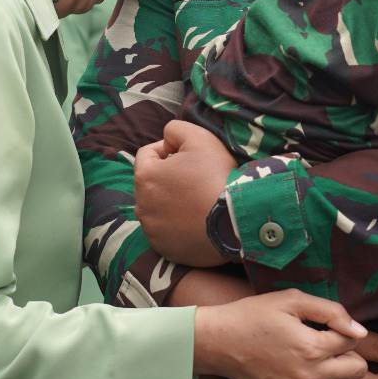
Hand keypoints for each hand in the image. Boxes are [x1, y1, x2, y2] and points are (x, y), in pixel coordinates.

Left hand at [135, 120, 236, 267]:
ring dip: (170, 202)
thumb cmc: (217, 175)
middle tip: (196, 178)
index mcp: (145, 177)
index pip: (147, 155)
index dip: (168, 150)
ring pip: (156, 208)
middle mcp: (141, 205)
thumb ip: (175, 129)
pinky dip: (175, 225)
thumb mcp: (199, 137)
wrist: (236, 220)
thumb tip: (167, 139)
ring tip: (196, 201)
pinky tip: (196, 221)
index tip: (189, 156)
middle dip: (167, 177)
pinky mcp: (164, 249)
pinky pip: (165, 231)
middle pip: (151, 183)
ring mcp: (152, 230)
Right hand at [194, 290, 368, 378]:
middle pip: (357, 372)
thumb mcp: (291, 299)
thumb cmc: (254, 315)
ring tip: (330, 364)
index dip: (347, 331)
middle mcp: (309, 377)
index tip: (332, 327)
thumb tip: (360, 332)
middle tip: (335, 345)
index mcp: (312, 347)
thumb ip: (331, 311)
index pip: (353, 343)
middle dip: (352, 355)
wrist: (220, 341)